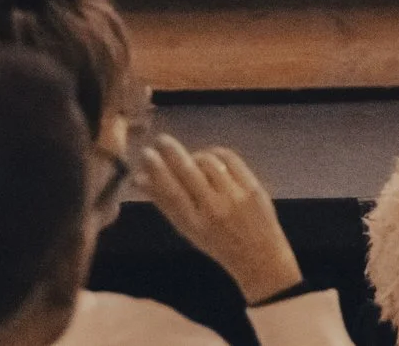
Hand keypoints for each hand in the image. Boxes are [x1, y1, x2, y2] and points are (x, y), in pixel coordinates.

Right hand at [136, 135, 302, 303]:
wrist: (260, 259)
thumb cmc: (218, 244)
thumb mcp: (189, 230)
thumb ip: (165, 203)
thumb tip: (139, 178)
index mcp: (195, 225)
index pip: (171, 192)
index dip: (157, 171)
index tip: (146, 154)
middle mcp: (214, 211)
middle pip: (187, 172)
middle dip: (171, 152)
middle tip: (161, 140)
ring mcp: (235, 197)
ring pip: (208, 162)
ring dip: (195, 156)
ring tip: (191, 159)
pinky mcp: (253, 187)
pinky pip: (230, 159)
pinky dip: (216, 153)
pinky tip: (211, 156)